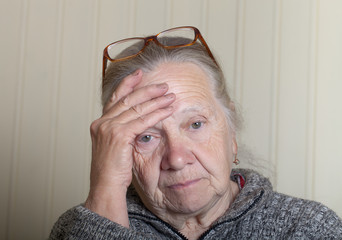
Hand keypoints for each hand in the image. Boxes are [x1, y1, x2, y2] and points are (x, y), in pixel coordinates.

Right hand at [85, 70, 174, 225]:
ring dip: (156, 100)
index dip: (128, 84)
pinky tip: (168, 110)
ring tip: (170, 95)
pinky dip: (157, 114)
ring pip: (137, 108)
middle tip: (163, 85)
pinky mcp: (119, 136)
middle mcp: (102, 122)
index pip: (115, 98)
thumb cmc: (112, 170)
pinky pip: (142, 121)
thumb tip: (136, 121)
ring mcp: (109, 128)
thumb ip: (122, 131)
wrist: (105, 186)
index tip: (139, 74)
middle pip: (128, 99)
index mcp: (100, 123)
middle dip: (147, 90)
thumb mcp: (115, 146)